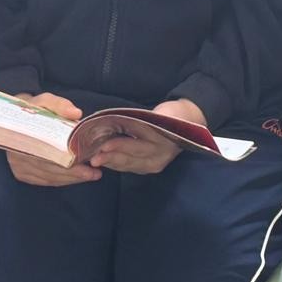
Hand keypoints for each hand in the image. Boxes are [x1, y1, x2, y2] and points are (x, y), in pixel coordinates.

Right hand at [7, 93, 102, 185]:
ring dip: (70, 179)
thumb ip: (60, 105)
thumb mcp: (45, 101)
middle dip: (74, 175)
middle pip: (49, 170)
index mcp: (22, 136)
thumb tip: (76, 113)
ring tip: (91, 175)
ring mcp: (18, 166)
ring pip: (48, 178)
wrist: (15, 116)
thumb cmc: (34, 108)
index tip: (88, 166)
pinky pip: (43, 181)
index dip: (69, 165)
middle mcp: (17, 155)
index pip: (48, 157)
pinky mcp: (21, 173)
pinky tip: (75, 178)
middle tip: (94, 174)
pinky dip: (61, 181)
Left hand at [89, 98, 205, 174]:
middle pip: (131, 158)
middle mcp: (159, 156)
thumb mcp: (160, 114)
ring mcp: (155, 164)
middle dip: (111, 158)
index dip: (119, 145)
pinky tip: (105, 161)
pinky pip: (130, 167)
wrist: (188, 124)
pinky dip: (116, 164)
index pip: (137, 144)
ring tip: (94, 160)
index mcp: (162, 141)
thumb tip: (116, 121)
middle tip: (93, 158)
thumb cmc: (171, 115)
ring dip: (111, 162)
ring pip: (129, 165)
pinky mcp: (150, 168)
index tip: (103, 145)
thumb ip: (142, 120)